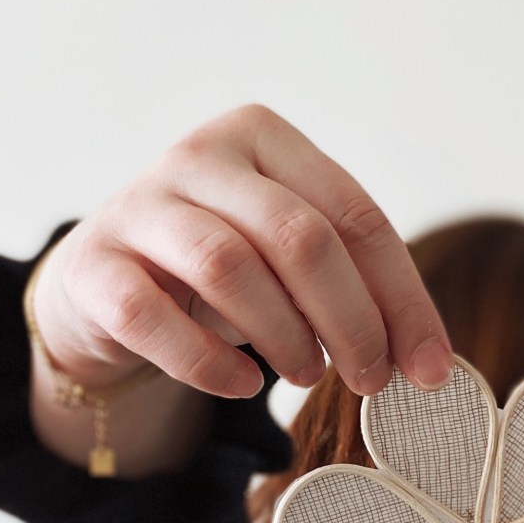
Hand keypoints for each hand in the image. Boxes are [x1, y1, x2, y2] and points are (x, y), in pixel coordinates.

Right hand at [30, 104, 453, 397]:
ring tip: (307, 376)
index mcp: (264, 139)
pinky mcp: (92, 265)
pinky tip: (242, 383)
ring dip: (286, 338)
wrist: (109, 285)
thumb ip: (353, 287)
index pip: (356, 217)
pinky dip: (208, 362)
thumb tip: (429, 361)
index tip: (431, 369)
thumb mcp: (290, 264)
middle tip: (372, 380)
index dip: (403, 300)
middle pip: (300, 238)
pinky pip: (153, 316)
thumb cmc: (223, 275)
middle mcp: (199, 155)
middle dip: (352, 322)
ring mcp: (139, 206)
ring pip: (230, 268)